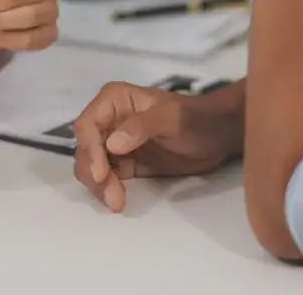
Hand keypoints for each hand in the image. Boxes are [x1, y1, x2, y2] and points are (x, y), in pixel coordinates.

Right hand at [72, 82, 242, 212]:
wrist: (218, 135)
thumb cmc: (196, 118)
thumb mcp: (172, 118)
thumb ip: (142, 126)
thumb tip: (111, 144)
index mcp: (114, 100)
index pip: (87, 125)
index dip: (89, 149)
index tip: (101, 173)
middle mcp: (108, 119)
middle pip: (84, 148)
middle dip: (93, 173)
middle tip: (113, 196)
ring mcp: (113, 142)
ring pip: (90, 166)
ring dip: (98, 185)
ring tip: (117, 202)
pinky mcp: (124, 163)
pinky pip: (105, 178)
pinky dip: (107, 189)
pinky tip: (118, 200)